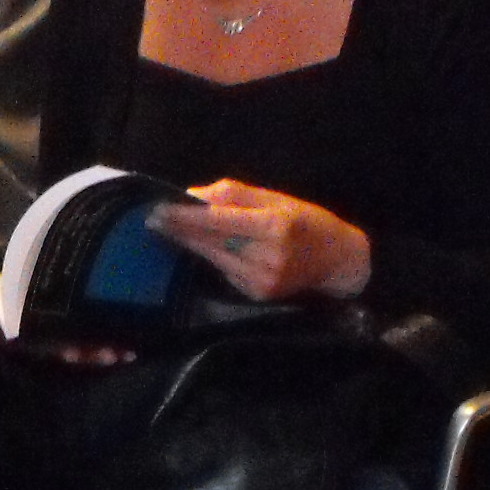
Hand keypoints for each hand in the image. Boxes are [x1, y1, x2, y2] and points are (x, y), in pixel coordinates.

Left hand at [151, 181, 371, 302]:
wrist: (339, 262)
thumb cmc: (309, 222)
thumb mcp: (278, 198)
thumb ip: (235, 195)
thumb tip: (193, 195)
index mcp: (274, 226)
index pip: (217, 221)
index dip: (184, 216)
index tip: (156, 209)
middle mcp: (267, 257)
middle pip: (210, 241)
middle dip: (179, 229)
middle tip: (150, 218)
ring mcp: (261, 280)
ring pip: (212, 258)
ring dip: (189, 243)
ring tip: (166, 229)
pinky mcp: (256, 294)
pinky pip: (223, 271)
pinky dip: (209, 257)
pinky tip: (196, 247)